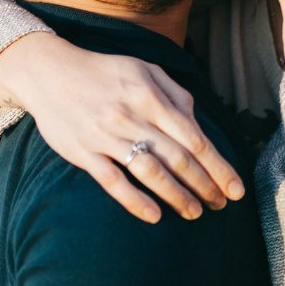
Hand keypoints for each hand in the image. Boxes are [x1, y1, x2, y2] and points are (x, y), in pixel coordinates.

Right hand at [0, 33, 244, 222]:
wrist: (49, 72)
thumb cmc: (105, 72)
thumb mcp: (145, 69)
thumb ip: (176, 95)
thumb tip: (198, 123)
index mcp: (151, 96)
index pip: (194, 138)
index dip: (218, 167)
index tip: (234, 188)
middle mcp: (131, 116)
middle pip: (177, 158)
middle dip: (205, 185)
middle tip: (221, 205)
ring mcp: (106, 136)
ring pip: (150, 172)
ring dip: (176, 196)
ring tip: (194, 213)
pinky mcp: (83, 152)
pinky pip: (112, 181)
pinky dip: (134, 200)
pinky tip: (154, 216)